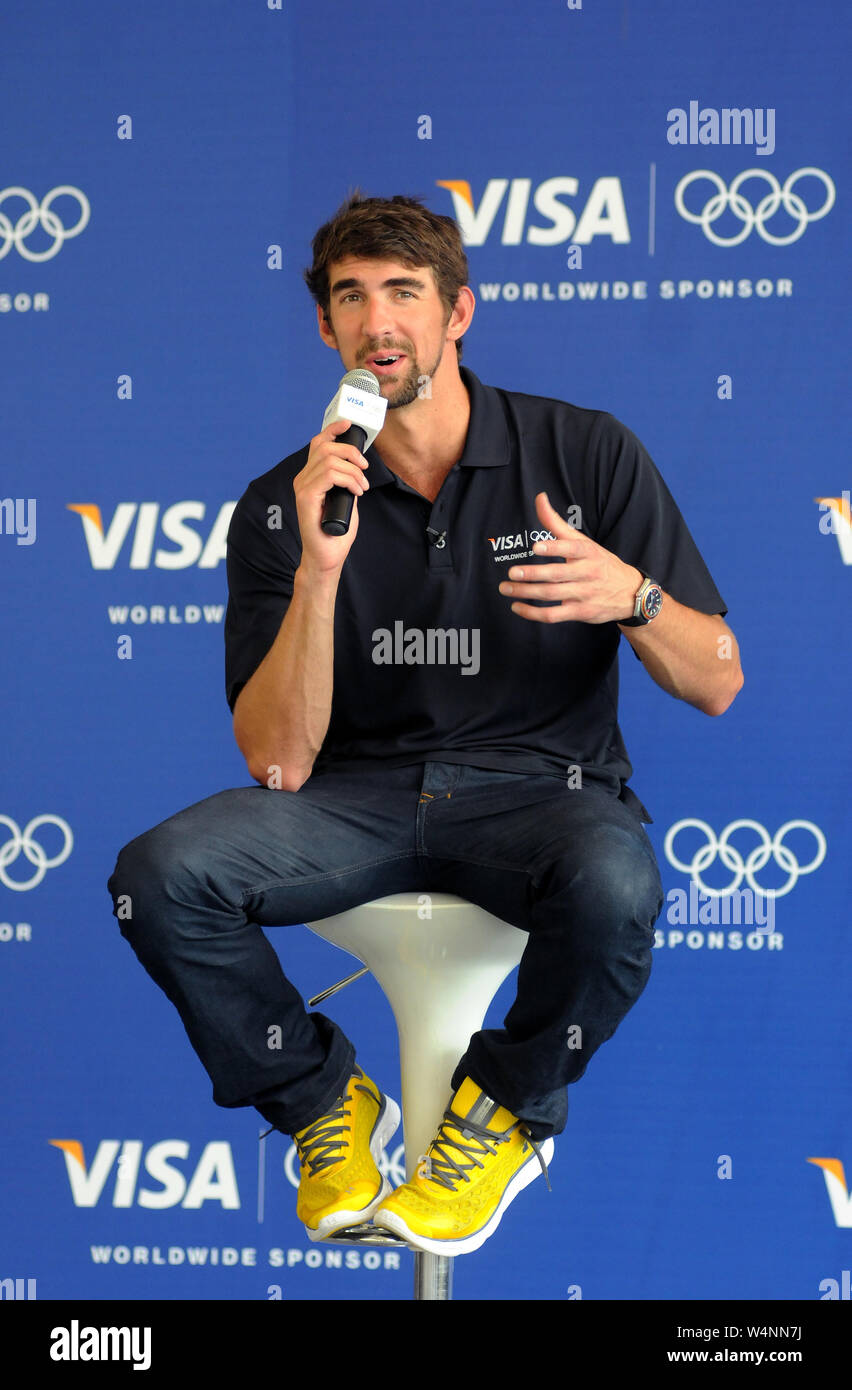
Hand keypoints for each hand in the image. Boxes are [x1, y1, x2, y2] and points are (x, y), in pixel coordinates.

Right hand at [293, 418, 369, 574]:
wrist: (327, 557)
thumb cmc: (336, 532)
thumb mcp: (346, 500)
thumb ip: (346, 483)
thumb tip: (357, 469)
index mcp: (310, 477)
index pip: (318, 444)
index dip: (333, 430)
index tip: (350, 425)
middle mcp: (302, 479)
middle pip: (325, 447)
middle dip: (350, 453)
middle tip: (364, 470)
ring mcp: (302, 488)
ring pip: (329, 460)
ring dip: (353, 471)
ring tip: (362, 487)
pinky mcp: (306, 497)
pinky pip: (329, 475)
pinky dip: (348, 480)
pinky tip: (356, 492)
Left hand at [498, 492, 641, 624]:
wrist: (630, 593)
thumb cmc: (600, 563)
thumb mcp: (583, 541)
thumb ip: (557, 522)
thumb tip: (540, 498)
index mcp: (588, 553)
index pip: (572, 548)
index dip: (555, 548)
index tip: (537, 547)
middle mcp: (587, 573)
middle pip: (557, 574)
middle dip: (533, 574)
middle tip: (513, 572)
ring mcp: (584, 594)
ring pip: (552, 594)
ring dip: (527, 592)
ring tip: (506, 587)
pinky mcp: (580, 612)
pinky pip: (553, 615)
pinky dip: (533, 613)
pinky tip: (517, 607)